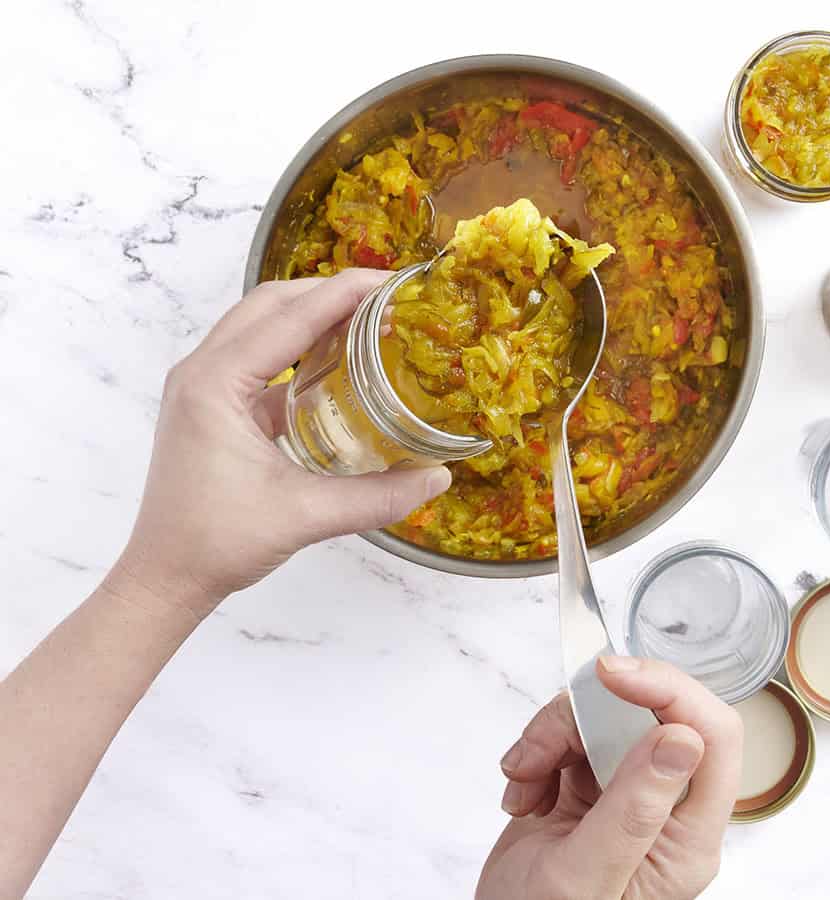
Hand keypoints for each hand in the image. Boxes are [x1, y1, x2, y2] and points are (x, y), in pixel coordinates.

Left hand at [111, 269, 451, 618]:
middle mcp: (202, 373)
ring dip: (312, 314)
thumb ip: (377, 498)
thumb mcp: (305, 516)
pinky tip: (338, 360)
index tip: (392, 282)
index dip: (343, 294)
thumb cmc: (216, 544)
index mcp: (214, 385)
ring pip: (261, 325)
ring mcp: (203, 387)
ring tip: (368, 319)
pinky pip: (258, 356)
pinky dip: (298, 346)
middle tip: (387, 298)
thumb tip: (438, 479)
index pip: (288, 319)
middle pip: (270, 304)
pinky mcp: (212, 406)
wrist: (166, 577)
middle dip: (329, 292)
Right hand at [478, 657, 742, 899]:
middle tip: (542, 746)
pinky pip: (570, 734)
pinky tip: (522, 796)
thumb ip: (633, 810)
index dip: (671, 692)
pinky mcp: (586, 785)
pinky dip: (536, 753)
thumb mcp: (586, 877)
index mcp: (688, 838)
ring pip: (604, 717)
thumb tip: (683, 740)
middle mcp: (665, 808)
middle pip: (651, 715)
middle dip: (588, 715)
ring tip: (524, 779)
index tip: (615, 677)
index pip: (713, 737)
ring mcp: (625, 793)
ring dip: (552, 736)